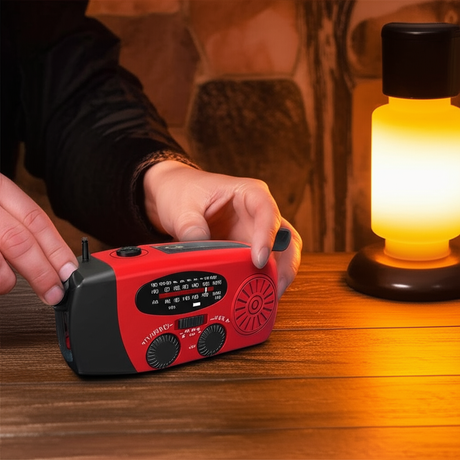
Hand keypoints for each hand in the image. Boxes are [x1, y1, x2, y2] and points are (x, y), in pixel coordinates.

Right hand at [0, 174, 77, 303]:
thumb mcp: (0, 208)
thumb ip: (18, 226)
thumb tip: (51, 259)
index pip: (36, 220)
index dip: (56, 249)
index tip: (69, 272)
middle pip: (18, 240)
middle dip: (40, 272)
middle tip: (53, 293)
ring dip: (5, 279)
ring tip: (7, 284)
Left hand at [143, 161, 301, 296]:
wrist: (174, 195)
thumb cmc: (185, 191)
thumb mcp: (182, 207)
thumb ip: (191, 228)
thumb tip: (202, 253)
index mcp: (250, 193)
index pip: (268, 212)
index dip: (268, 236)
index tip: (259, 259)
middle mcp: (258, 213)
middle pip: (286, 237)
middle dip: (286, 264)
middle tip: (275, 287)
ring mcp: (255, 232)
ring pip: (281, 254)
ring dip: (277, 276)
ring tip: (268, 297)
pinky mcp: (247, 249)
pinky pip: (262, 266)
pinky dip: (262, 280)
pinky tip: (255, 293)